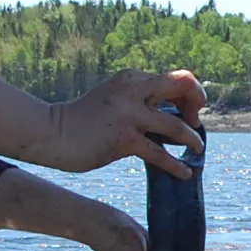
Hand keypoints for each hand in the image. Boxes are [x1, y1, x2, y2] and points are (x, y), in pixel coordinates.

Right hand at [47, 69, 208, 177]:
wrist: (53, 134)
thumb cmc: (83, 120)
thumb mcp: (114, 98)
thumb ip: (138, 99)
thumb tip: (171, 112)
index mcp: (131, 78)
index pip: (175, 77)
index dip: (191, 93)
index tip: (191, 110)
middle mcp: (133, 91)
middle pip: (182, 87)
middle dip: (197, 105)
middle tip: (197, 123)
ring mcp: (129, 115)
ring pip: (176, 125)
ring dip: (192, 139)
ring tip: (197, 149)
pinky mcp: (125, 140)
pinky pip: (160, 154)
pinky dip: (176, 165)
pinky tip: (184, 173)